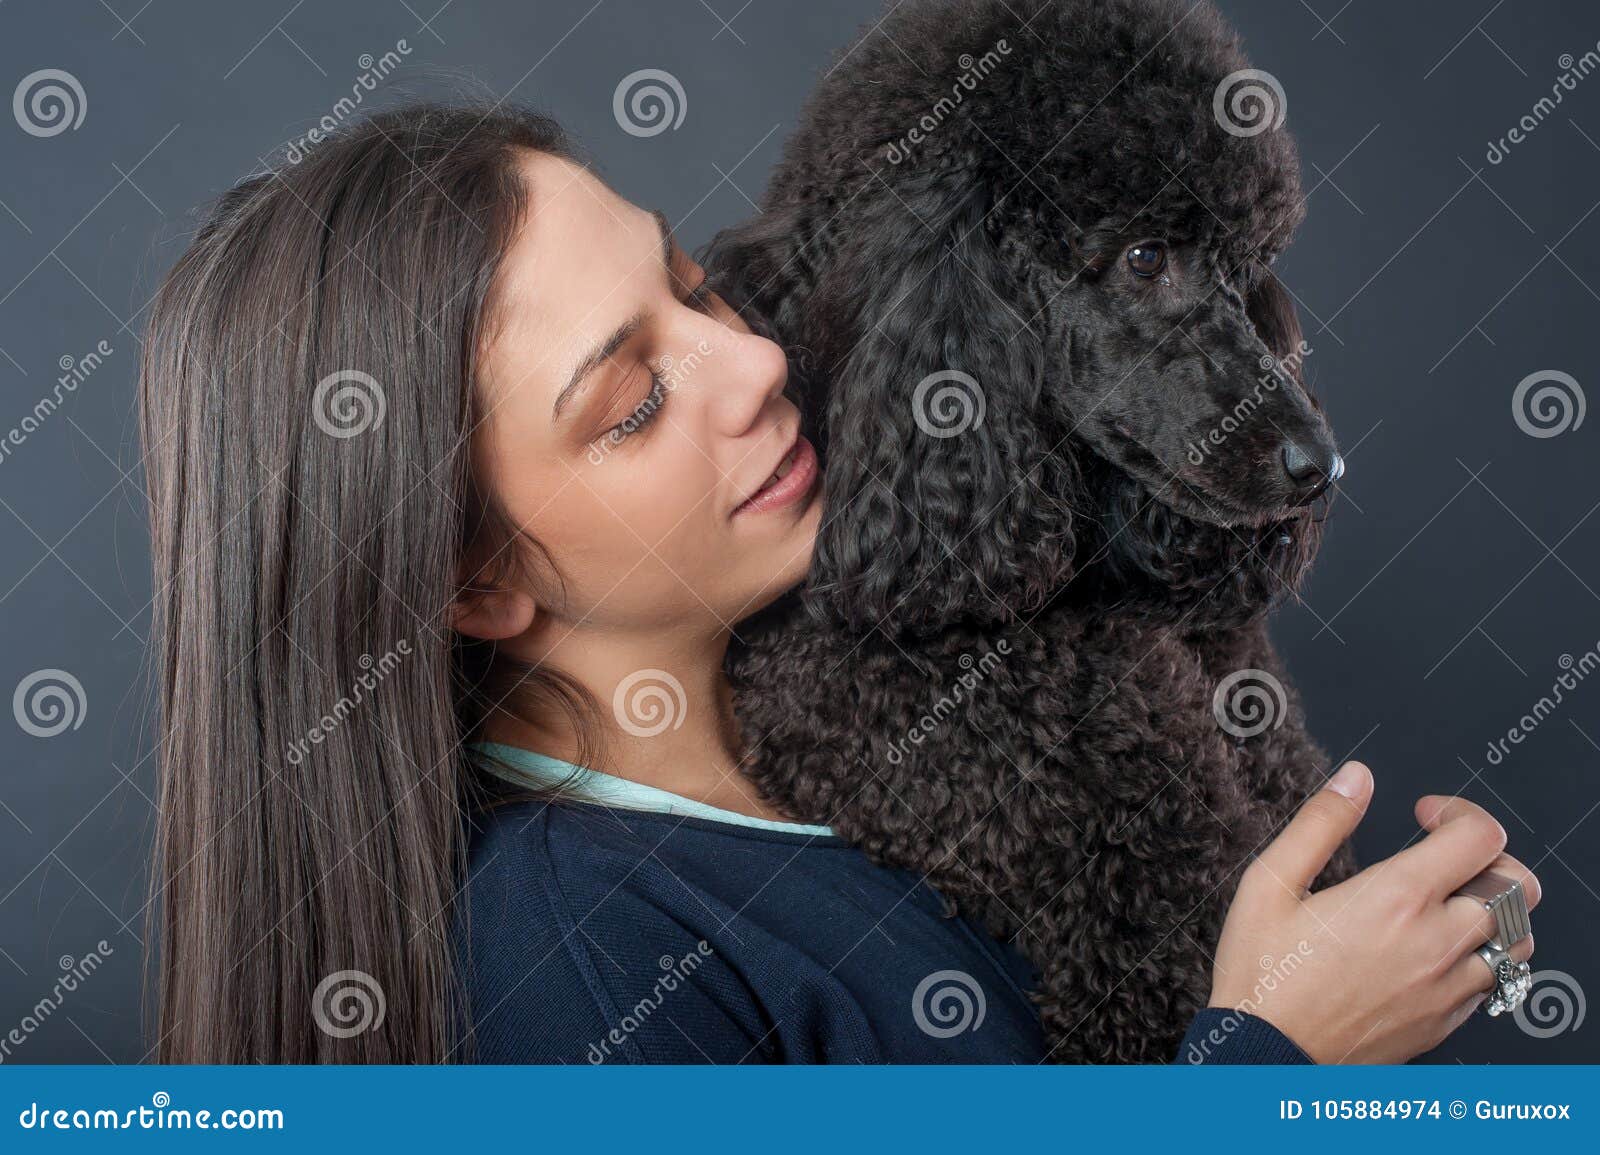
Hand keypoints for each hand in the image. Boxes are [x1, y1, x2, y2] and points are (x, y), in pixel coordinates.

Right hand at [1207, 761, 1540, 1063]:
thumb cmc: (1262, 973)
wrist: (1265, 1058)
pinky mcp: (1445, 1022)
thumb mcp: (1270, 883)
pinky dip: (1480, 955)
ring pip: (1518, 938)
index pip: (1481, 838)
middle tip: (1446, 858)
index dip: (1459, 812)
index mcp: (1395, 898)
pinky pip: (1493, 981)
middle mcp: (1435, 943)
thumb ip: (1320, 823)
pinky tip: (1434, 949)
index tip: (1424, 815)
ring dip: (1494, 910)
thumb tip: (1357, 778)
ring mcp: (1447, 988)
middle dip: (1488, 858)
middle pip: (1518, 886)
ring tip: (1448, 904)